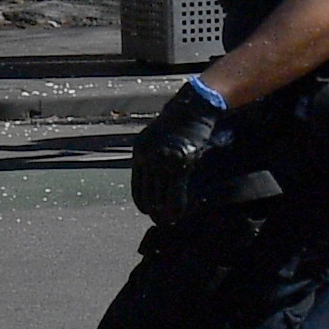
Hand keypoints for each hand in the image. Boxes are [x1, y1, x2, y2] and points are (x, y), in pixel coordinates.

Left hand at [130, 79, 229, 223]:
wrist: (192, 107)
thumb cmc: (177, 123)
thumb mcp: (157, 139)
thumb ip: (153, 157)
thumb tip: (154, 180)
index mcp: (139, 152)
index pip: (137, 186)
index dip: (142, 202)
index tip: (148, 212)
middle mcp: (148, 157)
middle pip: (148, 193)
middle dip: (153, 211)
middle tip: (160, 221)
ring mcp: (164, 161)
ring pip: (161, 195)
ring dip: (164, 212)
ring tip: (169, 221)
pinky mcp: (180, 163)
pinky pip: (175, 191)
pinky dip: (177, 206)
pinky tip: (179, 214)